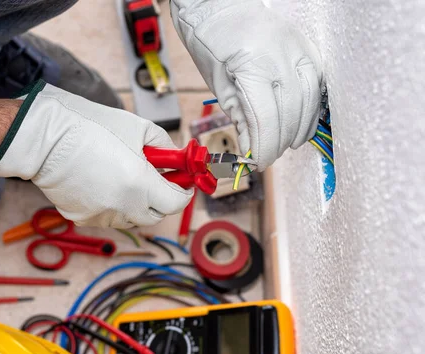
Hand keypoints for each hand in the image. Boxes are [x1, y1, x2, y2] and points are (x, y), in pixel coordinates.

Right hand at [0, 81, 191, 227]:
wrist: (44, 138)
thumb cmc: (88, 127)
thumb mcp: (136, 127)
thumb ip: (163, 144)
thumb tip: (175, 156)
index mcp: (139, 184)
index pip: (176, 203)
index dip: (183, 191)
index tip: (182, 182)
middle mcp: (122, 207)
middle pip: (155, 215)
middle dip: (160, 198)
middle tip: (156, 179)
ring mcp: (101, 216)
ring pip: (131, 218)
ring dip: (135, 203)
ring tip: (122, 176)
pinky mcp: (81, 218)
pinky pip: (107, 216)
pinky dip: (111, 205)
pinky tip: (101, 182)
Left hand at [171, 0, 322, 169]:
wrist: (221, 6)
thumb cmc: (212, 41)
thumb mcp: (219, 84)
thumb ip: (240, 117)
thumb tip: (252, 148)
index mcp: (254, 65)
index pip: (267, 120)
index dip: (264, 147)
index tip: (257, 163)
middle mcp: (283, 57)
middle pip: (290, 115)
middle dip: (277, 143)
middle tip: (265, 158)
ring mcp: (300, 50)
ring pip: (309, 103)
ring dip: (297, 131)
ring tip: (282, 145)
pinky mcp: (308, 49)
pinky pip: (317, 86)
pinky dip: (310, 110)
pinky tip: (299, 126)